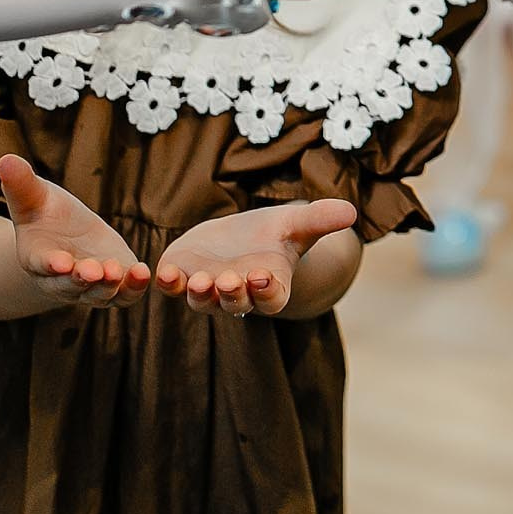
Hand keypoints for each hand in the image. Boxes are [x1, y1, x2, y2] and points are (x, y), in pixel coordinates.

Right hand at [0, 153, 149, 309]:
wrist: (65, 234)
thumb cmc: (45, 214)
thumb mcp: (34, 197)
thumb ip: (21, 184)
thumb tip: (6, 159)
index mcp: (37, 258)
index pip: (42, 264)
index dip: (50, 264)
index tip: (59, 262)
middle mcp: (60, 281)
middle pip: (70, 286)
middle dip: (81, 279)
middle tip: (94, 270)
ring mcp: (89, 287)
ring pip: (98, 294)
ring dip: (109, 286)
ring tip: (117, 271)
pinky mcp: (115, 284)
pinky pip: (124, 293)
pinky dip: (134, 287)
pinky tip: (144, 273)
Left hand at [153, 200, 356, 317]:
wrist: (241, 238)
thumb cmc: (275, 235)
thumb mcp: (297, 223)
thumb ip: (320, 219)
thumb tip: (350, 211)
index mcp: (270, 286)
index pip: (271, 298)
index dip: (267, 291)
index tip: (264, 276)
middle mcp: (238, 294)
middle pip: (236, 303)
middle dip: (233, 293)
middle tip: (232, 280)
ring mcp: (208, 288)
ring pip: (202, 300)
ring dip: (199, 293)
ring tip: (197, 280)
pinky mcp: (182, 276)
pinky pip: (172, 286)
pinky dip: (167, 282)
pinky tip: (162, 272)